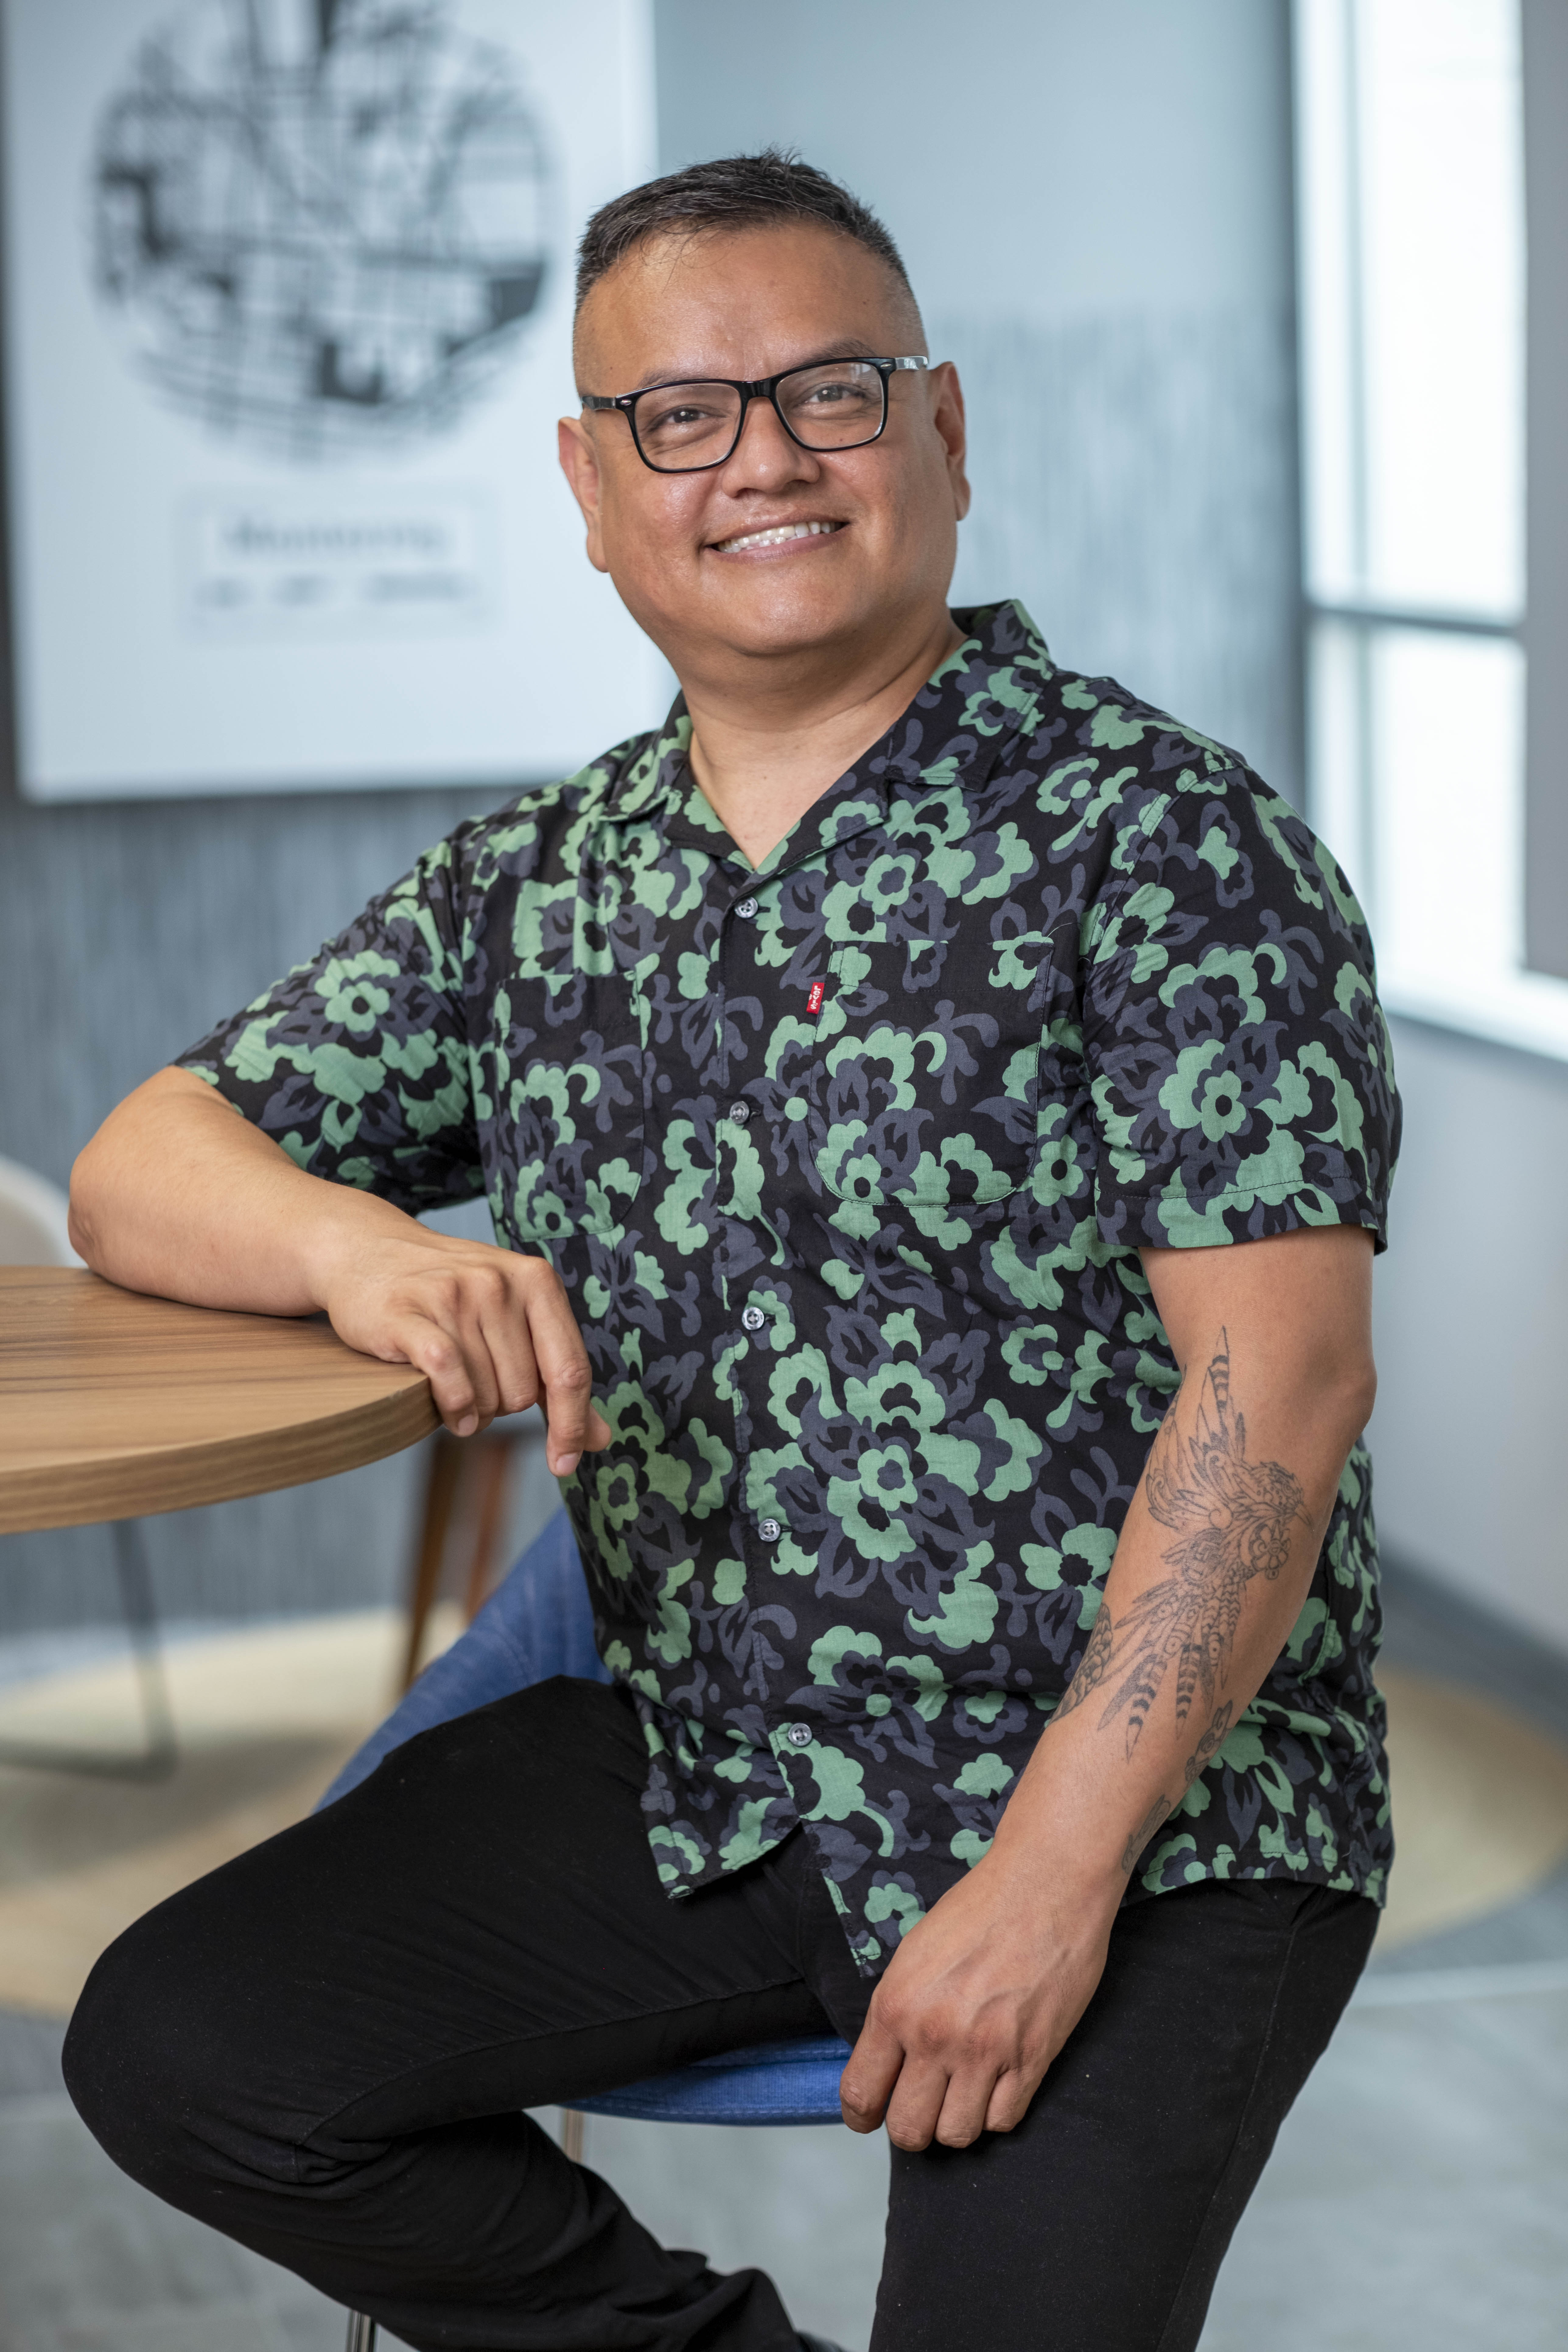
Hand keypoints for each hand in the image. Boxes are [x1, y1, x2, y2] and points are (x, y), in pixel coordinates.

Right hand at [311, 1224, 610, 1470]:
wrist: (369, 1252)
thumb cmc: (452, 1295)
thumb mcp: (515, 1320)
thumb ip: (557, 1377)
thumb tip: (600, 1438)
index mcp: (536, 1281)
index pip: (569, 1368)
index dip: (571, 1424)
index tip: (564, 1463)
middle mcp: (498, 1282)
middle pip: (522, 1391)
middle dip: (501, 1406)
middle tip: (477, 1385)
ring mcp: (453, 1294)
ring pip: (484, 1393)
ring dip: (471, 1411)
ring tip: (454, 1388)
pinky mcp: (407, 1313)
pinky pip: (447, 1377)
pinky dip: (451, 1407)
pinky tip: (447, 1410)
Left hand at [838, 1846, 1119, 2150]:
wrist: (1046, 1883)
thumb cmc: (979, 1909)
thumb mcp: (914, 1955)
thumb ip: (897, 2013)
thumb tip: (889, 2065)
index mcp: (897, 2005)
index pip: (861, 2093)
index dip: (863, 2115)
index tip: (871, 2115)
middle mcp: (935, 2035)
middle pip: (909, 2130)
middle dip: (911, 2127)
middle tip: (923, 2105)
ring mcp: (986, 2051)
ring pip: (957, 2134)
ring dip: (955, 2122)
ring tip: (962, 2093)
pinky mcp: (1033, 2058)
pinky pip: (1003, 2121)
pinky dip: (996, 2111)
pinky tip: (996, 2083)